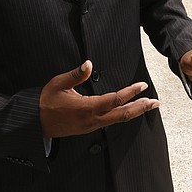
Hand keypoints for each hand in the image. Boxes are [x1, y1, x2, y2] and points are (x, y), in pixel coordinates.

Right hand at [39, 60, 159, 137]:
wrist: (35, 123)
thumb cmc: (46, 102)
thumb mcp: (58, 84)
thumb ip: (75, 74)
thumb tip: (89, 63)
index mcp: (86, 108)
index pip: (114, 100)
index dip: (130, 93)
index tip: (142, 85)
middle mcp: (92, 120)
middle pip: (122, 115)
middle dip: (140, 108)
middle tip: (156, 103)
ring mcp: (91, 126)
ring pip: (117, 120)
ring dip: (134, 112)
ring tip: (148, 106)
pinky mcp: (89, 128)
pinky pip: (110, 122)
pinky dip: (123, 115)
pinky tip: (129, 110)